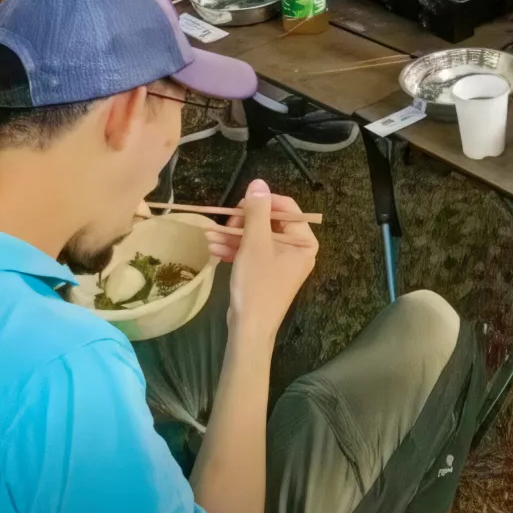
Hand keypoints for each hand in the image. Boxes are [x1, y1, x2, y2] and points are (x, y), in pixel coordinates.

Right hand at [222, 180, 317, 341]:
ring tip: (209, 236)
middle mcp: (296, 249)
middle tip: (223, 224)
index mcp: (303, 241)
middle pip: (268, 222)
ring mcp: (281, 262)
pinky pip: (252, 253)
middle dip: (242, 223)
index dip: (261, 203)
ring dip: (232, 236)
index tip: (239, 206)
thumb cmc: (257, 284)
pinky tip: (213, 248)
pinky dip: (234, 250)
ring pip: (256, 237)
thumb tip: (258, 183)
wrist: (249, 329)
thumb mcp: (255, 243)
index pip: (286, 208)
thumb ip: (257, 211)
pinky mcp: (266, 272)